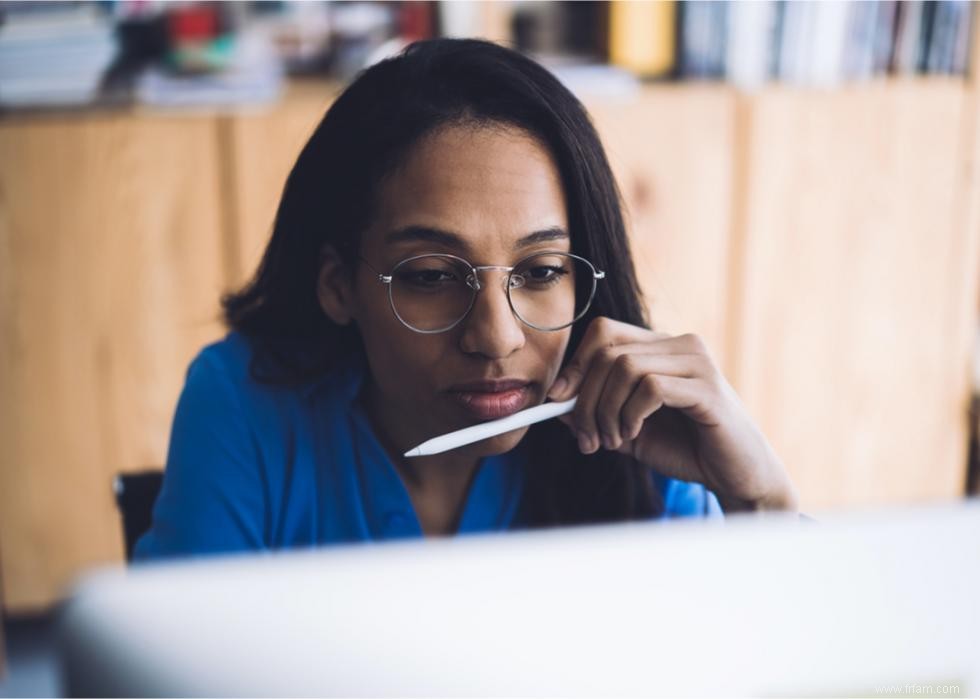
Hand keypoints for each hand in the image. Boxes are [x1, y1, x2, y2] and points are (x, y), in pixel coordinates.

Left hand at [547, 317, 798, 512]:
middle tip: (587, 437)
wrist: (736, 478)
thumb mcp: (629, 431)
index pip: (604, 332)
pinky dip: (630, 413)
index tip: (559, 400)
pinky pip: (650, 386)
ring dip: (606, 410)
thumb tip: (557, 403)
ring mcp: (697, 363)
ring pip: (625, 366)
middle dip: (585, 398)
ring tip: (613, 440)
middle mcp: (681, 345)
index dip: (576, 364)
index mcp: (662, 348)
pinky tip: (633, 434)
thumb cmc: (687, 451)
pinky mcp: (707, 388)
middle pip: (608, 351)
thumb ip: (597, 414)